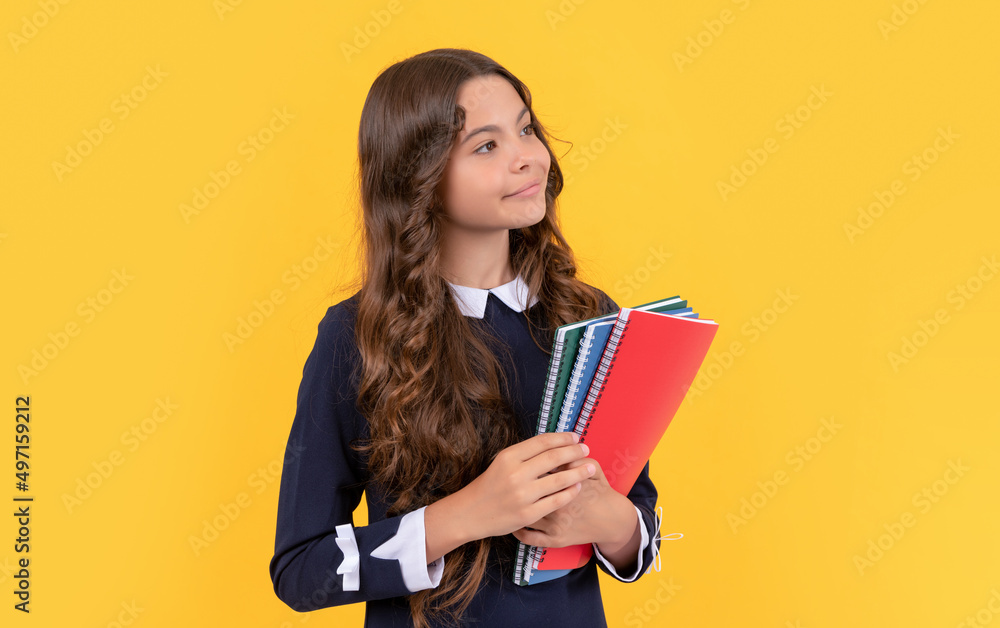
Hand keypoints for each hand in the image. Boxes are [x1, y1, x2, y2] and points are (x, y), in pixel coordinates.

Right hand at [424, 431, 594, 561]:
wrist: (469, 513)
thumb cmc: (488, 486)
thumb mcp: (501, 463)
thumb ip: (525, 455)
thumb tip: (554, 445)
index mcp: (508, 457)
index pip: (542, 442)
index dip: (562, 438)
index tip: (575, 436)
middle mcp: (516, 474)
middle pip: (554, 458)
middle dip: (574, 452)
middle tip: (586, 448)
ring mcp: (523, 495)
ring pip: (559, 480)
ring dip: (578, 472)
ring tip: (590, 467)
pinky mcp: (528, 514)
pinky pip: (556, 501)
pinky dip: (570, 493)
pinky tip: (578, 487)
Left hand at [511, 457, 638, 552]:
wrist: (612, 521)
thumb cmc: (601, 493)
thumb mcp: (595, 470)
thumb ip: (578, 458)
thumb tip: (559, 454)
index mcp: (565, 488)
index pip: (540, 475)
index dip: (530, 469)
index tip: (525, 465)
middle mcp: (558, 509)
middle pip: (530, 494)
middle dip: (521, 487)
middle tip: (515, 482)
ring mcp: (554, 526)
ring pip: (526, 515)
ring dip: (516, 506)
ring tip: (510, 498)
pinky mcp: (554, 540)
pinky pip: (529, 537)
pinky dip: (518, 531)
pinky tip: (514, 522)